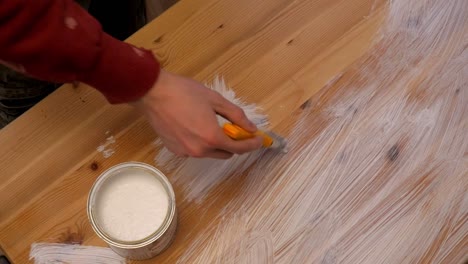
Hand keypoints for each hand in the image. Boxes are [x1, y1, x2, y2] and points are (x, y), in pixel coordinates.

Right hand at [133, 70, 262, 158]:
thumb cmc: (184, 92)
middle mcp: (200, 150)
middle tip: (235, 129)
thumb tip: (251, 128)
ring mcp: (186, 152)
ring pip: (210, 153)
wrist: (153, 93)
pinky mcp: (175, 151)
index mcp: (212, 137)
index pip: (239, 148)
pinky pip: (195, 151)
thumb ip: (236, 116)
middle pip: (226, 153)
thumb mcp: (216, 100)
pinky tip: (195, 127)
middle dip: (234, 143)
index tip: (259, 139)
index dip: (252, 144)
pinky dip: (201, 143)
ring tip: (211, 124)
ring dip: (217, 143)